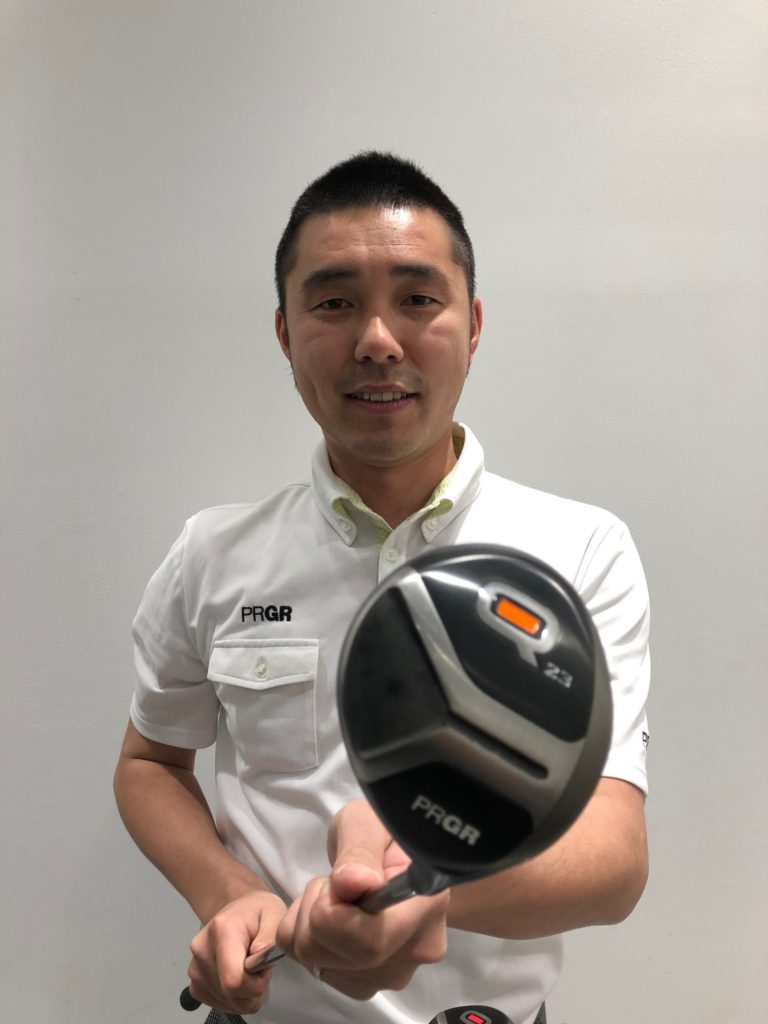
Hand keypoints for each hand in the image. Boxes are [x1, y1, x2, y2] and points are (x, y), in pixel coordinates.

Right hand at [186, 889, 286, 1013]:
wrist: (239, 909)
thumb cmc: (258, 912)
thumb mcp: (275, 914)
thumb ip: (270, 937)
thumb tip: (259, 962)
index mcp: (222, 931)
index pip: (233, 980)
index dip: (256, 984)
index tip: (265, 968)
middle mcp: (201, 950)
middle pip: (230, 994)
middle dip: (253, 990)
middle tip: (259, 968)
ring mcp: (194, 967)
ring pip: (226, 1002)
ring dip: (244, 994)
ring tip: (248, 969)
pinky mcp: (194, 981)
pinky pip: (217, 1003)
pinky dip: (232, 998)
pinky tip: (237, 976)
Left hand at [276, 799, 448, 999]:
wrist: (398, 854)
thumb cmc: (385, 829)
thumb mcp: (368, 822)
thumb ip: (359, 851)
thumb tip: (351, 883)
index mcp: (426, 904)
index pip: (370, 940)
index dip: (331, 915)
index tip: (332, 881)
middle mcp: (417, 950)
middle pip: (341, 957)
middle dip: (314, 914)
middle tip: (332, 880)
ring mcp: (394, 973)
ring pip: (321, 967)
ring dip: (309, 927)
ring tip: (336, 896)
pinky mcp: (369, 983)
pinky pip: (317, 971)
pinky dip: (310, 941)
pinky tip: (331, 917)